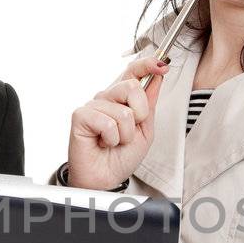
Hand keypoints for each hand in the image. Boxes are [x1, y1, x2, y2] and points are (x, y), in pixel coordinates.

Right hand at [66, 56, 170, 188]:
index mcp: (122, 98)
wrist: (106, 177)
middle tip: (131, 130)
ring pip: (123, 111)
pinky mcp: (81, 116)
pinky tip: (103, 143)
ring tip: (115, 141)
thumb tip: (157, 76)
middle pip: (132, 86)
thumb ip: (149, 103)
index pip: (133, 71)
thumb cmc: (121, 156)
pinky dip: (111, 139)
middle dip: (140, 113)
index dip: (148, 64)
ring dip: (125, 134)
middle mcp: (107, 97)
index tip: (162, 65)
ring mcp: (93, 105)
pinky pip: (107, 123)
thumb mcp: (145, 129)